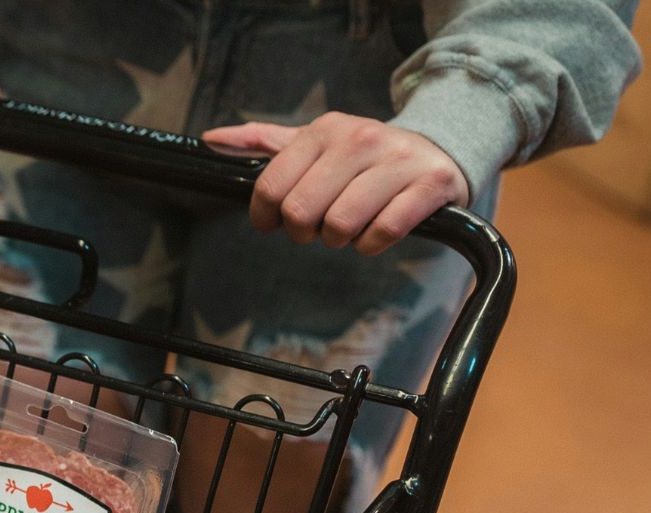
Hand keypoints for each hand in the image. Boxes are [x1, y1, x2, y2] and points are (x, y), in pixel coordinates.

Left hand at [202, 113, 468, 255]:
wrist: (439, 150)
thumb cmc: (364, 157)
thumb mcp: (316, 143)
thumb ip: (263, 143)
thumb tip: (211, 138)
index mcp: (325, 129)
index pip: (272, 186)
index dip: (266, 216)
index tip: (275, 222)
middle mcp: (360, 139)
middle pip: (302, 210)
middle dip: (304, 231)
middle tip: (317, 227)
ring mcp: (397, 161)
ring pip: (340, 224)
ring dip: (339, 240)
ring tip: (349, 227)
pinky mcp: (430, 185)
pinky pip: (382, 232)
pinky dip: (371, 244)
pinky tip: (375, 233)